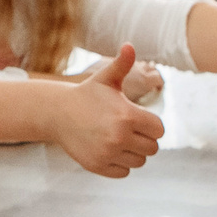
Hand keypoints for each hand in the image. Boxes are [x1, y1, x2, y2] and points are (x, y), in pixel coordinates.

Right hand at [48, 46, 165, 176]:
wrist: (57, 112)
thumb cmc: (87, 94)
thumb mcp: (105, 79)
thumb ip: (122, 64)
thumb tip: (130, 45)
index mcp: (127, 115)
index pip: (159, 130)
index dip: (150, 124)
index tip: (136, 118)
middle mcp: (119, 136)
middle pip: (152, 148)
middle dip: (143, 139)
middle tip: (126, 129)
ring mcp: (108, 152)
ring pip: (140, 161)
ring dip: (132, 152)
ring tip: (116, 138)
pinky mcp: (98, 165)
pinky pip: (124, 171)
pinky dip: (119, 163)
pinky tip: (107, 148)